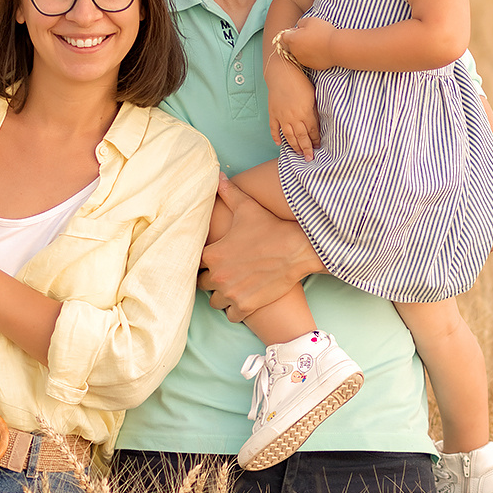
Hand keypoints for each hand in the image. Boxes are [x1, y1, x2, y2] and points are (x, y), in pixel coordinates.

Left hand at [198, 177, 323, 321]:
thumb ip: (228, 193)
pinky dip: (235, 310)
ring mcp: (231, 293)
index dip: (203, 262)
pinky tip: (243, 299)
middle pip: (202, 284)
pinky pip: (230, 315)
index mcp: (212, 254)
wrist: (297, 249)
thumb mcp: (247, 207)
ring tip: (233, 288)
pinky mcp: (246, 306)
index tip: (213, 260)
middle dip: (211, 279)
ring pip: (215, 301)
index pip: (194, 264)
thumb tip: (217, 177)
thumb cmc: (270, 227)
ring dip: (222, 296)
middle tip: (225, 274)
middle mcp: (217, 276)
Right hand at [266, 64, 319, 159]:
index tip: (319, 147)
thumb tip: (316, 122)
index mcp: (305, 113)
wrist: (281, 72)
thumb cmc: (300, 81)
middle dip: (306, 149)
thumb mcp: (313, 95)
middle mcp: (293, 118)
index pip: (312, 131)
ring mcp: (282, 117)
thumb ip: (314, 110)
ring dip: (294, 146)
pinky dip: (276, 137)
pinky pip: (274, 129)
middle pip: (301, 137)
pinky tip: (279, 144)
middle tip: (310, 159)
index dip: (316, 140)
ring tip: (298, 154)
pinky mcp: (273, 113)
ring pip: (289, 136)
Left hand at [280, 16, 339, 71]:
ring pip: (300, 53)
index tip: (299, 30)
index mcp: (292, 40)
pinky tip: (321, 51)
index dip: (290, 32)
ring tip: (317, 43)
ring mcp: (303, 60)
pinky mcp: (311, 66)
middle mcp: (295, 52)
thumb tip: (299, 27)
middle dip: (297, 40)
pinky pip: (309, 60)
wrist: (336, 47)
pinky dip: (312, 56)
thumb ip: (300, 23)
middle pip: (291, 45)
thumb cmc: (323, 32)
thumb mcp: (310, 20)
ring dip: (304, 48)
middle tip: (310, 35)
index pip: (284, 36)